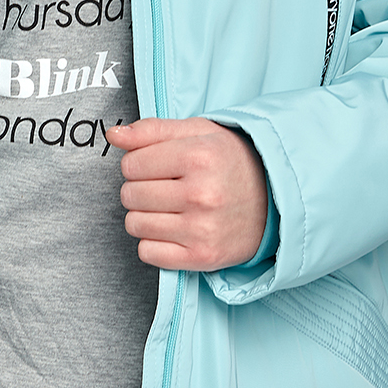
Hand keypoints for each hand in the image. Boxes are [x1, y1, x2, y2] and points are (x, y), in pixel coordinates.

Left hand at [107, 117, 268, 271]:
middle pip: (130, 195)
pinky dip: (154, 243)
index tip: (158, 166)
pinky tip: (175, 230)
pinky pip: (147, 253)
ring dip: (145, 216)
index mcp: (199, 156)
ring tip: (170, 208)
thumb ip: (151, 130)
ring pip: (134, 225)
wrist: (275, 200)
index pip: (130, 164)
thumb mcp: (198, 133)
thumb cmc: (231, 161)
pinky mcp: (203, 257)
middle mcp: (201, 193)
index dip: (138, 164)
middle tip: (166, 187)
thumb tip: (113, 135)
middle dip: (141, 189)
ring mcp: (202, 229)